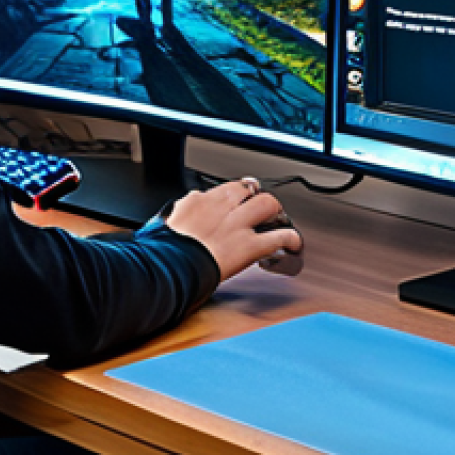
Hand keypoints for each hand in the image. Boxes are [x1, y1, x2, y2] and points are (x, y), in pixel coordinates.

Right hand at [163, 179, 300, 280]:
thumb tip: (172, 219)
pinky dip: (290, 239)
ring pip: (267, 203)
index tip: (229, 204)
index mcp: (196, 202)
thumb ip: (173, 218)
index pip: (217, 190)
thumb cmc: (161, 250)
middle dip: (253, 195)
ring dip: (274, 210)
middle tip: (256, 206)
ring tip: (276, 218)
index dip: (227, 197)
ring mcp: (237, 225)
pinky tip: (293, 243)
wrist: (168, 266)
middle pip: (246, 188)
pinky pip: (279, 237)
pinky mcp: (250, 246)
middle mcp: (220, 208)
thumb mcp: (161, 225)